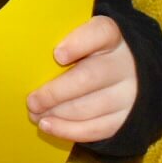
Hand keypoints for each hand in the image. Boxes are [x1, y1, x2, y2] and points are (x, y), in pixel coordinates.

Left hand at [25, 14, 136, 143]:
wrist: (132, 75)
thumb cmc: (94, 53)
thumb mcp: (85, 38)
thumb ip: (65, 40)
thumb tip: (29, 53)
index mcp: (113, 37)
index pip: (101, 32)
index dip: (79, 44)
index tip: (58, 55)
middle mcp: (126, 64)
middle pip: (89, 77)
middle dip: (55, 92)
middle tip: (32, 101)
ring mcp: (131, 93)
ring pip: (92, 105)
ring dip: (58, 113)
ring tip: (35, 114)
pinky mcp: (128, 118)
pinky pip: (98, 128)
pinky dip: (69, 130)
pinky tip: (48, 126)